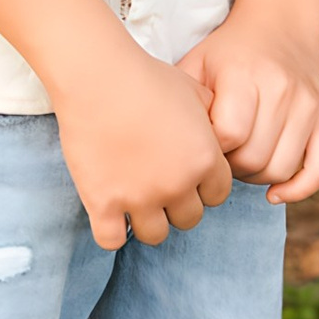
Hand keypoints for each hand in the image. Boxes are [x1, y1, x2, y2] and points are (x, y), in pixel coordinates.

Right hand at [58, 41, 235, 251]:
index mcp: (204, 159)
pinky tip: (108, 213)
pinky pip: (112, 241)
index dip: (202, 187)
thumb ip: (212, 115)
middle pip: (190, 219)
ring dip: (148, 221)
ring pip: (156, 235)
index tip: (185, 175)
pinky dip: (112, 232)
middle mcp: (177, 184)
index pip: (218, 196)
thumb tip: (219, 128)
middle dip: (177, 205)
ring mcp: (140, 197)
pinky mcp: (103, 203)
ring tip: (134, 201)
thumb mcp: (193, 90)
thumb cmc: (145, 77)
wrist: (98, 77)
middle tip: (158, 186)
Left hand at [179, 1, 318, 203]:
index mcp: (244, 74)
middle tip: (220, 157)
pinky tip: (275, 193)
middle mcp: (282, 88)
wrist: (281, 25)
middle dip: (231, 168)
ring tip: (242, 162)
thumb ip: (183, 104)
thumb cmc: (228, 53)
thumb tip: (171, 152)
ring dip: (256, 177)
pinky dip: (299, 189)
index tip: (201, 144)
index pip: (228, 136)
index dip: (210, 151)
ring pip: (281, 168)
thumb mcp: (197, 65)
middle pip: (254, 158)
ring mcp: (309, 104)